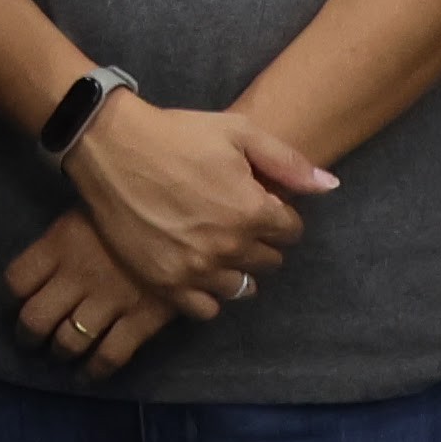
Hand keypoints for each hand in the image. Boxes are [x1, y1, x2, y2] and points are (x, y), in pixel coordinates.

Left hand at [6, 210, 203, 378]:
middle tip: (32, 341)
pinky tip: (87, 376)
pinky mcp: (141, 318)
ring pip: (68, 342)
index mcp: (59, 245)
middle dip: (28, 337)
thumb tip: (48, 262)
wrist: (190, 214)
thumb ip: (66, 239)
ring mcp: (109, 300)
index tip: (13, 307)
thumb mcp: (91, 210)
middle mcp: (77, 276)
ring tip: (60, 355)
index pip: (16, 281)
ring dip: (59, 354)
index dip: (9, 300)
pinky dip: (94, 371)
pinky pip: (110, 355)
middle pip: (35, 320)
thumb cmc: (135, 207)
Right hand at [63, 95, 336, 307]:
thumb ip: (288, 162)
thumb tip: (330, 187)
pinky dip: (208, 294)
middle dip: (260, 240)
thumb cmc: (177, 134)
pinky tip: (197, 270)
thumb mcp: (238, 132)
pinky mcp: (164, 283)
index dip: (278, 213)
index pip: (291, 230)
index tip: (258, 201)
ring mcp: (196, 269)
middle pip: (269, 260)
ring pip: (241, 287)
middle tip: (234, 219)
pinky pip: (204, 309)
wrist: (110, 146)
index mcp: (252, 211)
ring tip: (216, 245)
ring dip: (237, 268)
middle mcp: (229, 247)